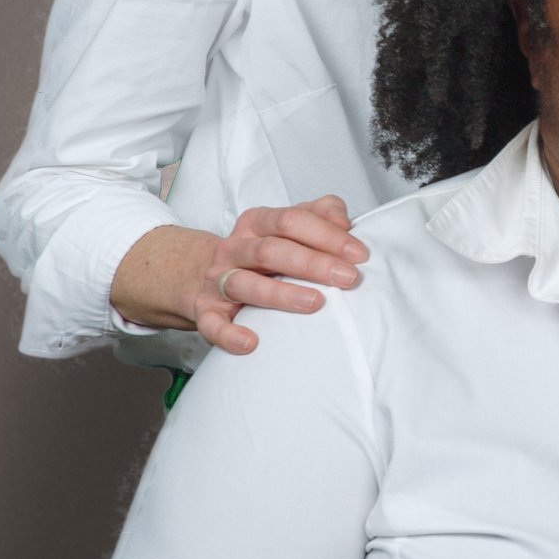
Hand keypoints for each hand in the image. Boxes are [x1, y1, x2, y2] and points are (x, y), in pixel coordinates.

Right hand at [109, 196, 368, 355]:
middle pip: (271, 250)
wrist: (199, 273)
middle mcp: (236, 248)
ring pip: (245, 284)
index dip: (327, 235)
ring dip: (280, 295)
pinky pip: (212, 324)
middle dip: (313, 263)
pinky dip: (229, 334)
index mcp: (258, 223)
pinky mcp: (206, 311)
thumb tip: (344, 222)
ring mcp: (218, 280)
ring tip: (316, 303)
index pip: (291, 220)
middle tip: (349, 279)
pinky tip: (251, 343)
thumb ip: (318, 215)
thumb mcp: (285, 226)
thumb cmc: (260, 252)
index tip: (359, 254)